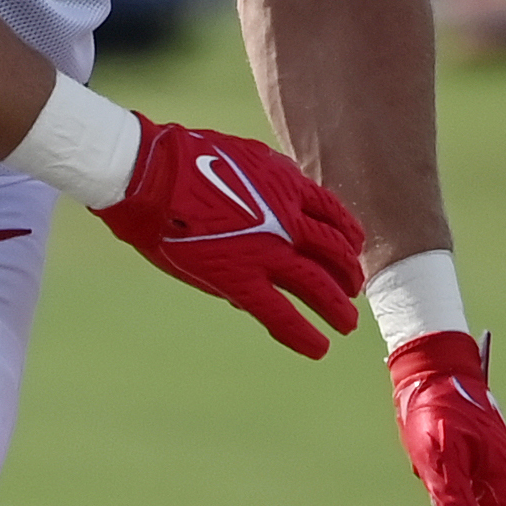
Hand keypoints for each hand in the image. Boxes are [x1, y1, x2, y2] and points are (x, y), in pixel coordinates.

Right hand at [94, 118, 362, 359]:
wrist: (152, 174)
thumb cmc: (185, 159)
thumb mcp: (244, 158)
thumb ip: (269, 179)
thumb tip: (277, 198)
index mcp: (287, 186)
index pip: (333, 214)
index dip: (347, 235)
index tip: (351, 249)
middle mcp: (287, 219)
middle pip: (334, 252)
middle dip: (348, 273)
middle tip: (353, 288)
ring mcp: (266, 251)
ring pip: (318, 285)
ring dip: (337, 307)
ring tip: (346, 324)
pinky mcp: (239, 280)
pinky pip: (280, 314)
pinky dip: (303, 334)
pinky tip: (318, 348)